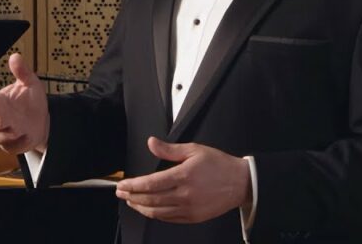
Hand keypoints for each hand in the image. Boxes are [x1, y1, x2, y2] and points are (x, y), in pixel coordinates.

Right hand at [0, 53, 48, 153]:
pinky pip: (6, 147)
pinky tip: (25, 136)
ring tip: (16, 129)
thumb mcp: (30, 83)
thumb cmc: (32, 101)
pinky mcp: (9, 144)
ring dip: (1, 135)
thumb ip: (22, 71)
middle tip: (1, 120)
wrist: (43, 120)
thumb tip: (15, 56)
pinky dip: (14, 143)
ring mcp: (1, 132)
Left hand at [115, 137, 250, 223]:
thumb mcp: (194, 150)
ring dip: (140, 207)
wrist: (240, 183)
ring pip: (157, 211)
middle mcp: (184, 195)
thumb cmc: (219, 165)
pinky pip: (168, 218)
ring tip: (131, 201)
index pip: (150, 183)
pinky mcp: (193, 218)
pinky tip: (149, 209)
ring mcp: (188, 209)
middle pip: (150, 199)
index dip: (133, 185)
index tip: (122, 184)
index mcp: (183, 176)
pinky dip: (155, 214)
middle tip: (121, 192)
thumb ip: (169, 149)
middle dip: (131, 196)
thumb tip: (151, 143)